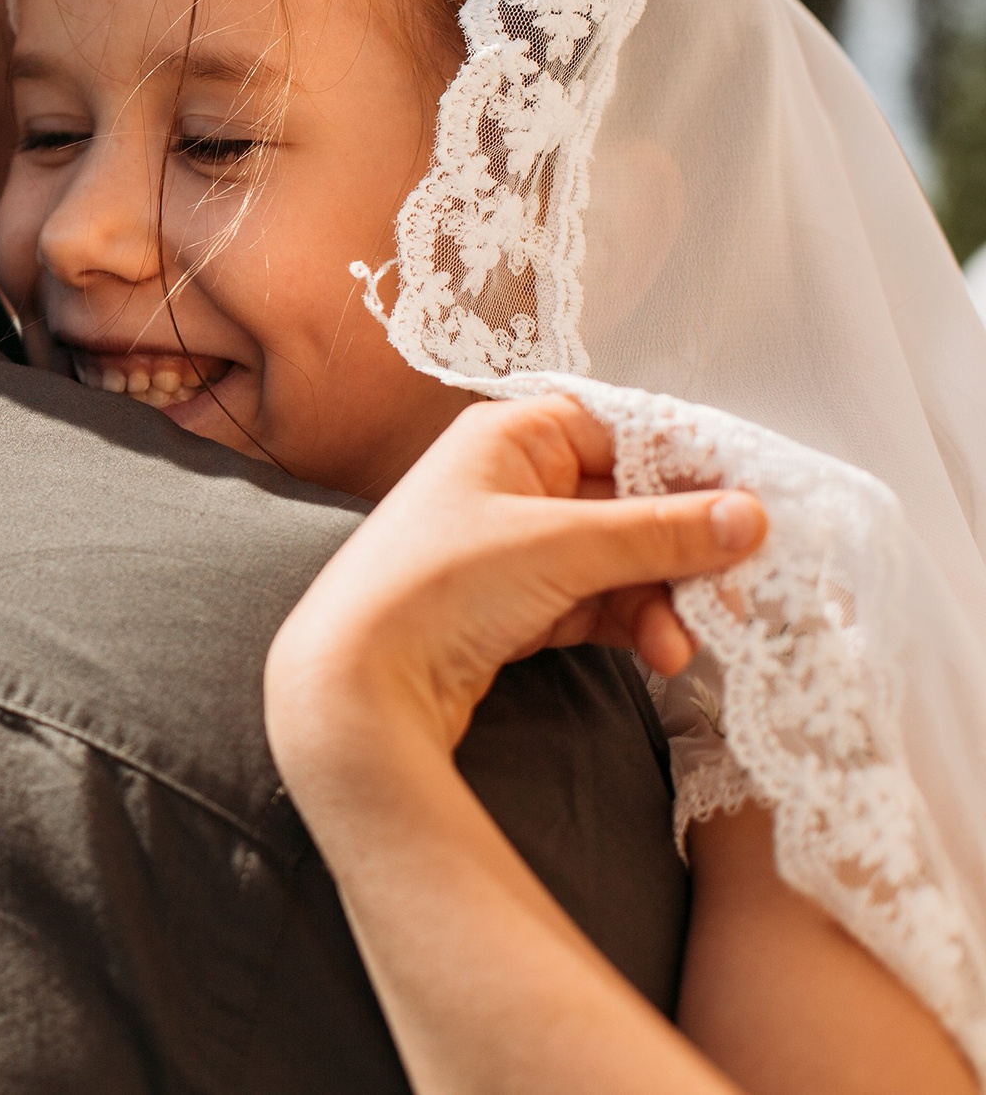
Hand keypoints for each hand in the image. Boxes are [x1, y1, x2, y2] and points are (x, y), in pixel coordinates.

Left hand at [266, 395, 767, 782]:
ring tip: (689, 641)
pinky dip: (636, 624)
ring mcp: (515, 545)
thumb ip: (660, 531)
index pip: (627, 431)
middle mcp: (512, 480)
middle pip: (632, 499)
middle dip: (688, 548)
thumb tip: (748, 515)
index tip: (759, 504)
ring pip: (623, 558)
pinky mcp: (518, 604)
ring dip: (665, 597)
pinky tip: (664, 654)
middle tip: (747, 588)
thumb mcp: (559, 547)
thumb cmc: (433, 588)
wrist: (357, 684)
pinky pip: (600, 601)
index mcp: (511, 436)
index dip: (696, 466)